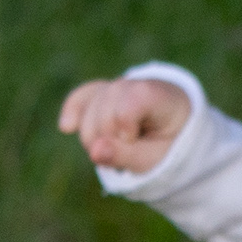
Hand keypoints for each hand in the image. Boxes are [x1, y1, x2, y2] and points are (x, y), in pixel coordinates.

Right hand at [58, 75, 192, 172]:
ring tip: (117, 148)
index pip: (128, 104)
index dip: (125, 128)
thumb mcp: (155, 158)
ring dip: (95, 138)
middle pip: (104, 111)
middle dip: (109, 139)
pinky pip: (81, 98)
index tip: (136, 139)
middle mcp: (134, 83)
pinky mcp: (100, 92)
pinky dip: (73, 112)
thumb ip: (126, 155)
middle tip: (128, 150)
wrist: (175, 130)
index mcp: (158, 95)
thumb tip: (94, 151)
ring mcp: (116, 86)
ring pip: (89, 112)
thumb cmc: (168, 145)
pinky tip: (66, 127)